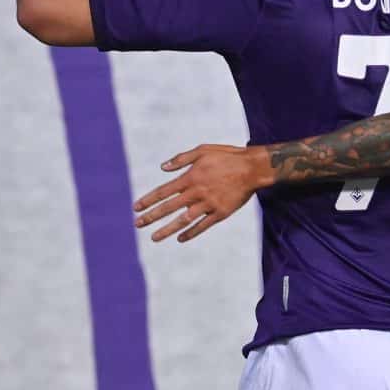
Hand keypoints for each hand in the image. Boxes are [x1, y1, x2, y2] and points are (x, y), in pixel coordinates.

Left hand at [133, 146, 270, 242]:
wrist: (253, 168)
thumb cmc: (227, 156)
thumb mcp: (203, 151)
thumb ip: (181, 159)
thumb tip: (162, 167)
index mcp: (191, 177)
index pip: (163, 191)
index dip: (148, 200)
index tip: (136, 208)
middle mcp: (197, 192)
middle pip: (169, 207)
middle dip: (151, 216)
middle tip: (137, 224)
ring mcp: (209, 204)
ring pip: (183, 220)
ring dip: (167, 230)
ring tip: (154, 238)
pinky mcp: (221, 213)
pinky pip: (203, 226)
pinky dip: (191, 232)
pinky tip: (180, 238)